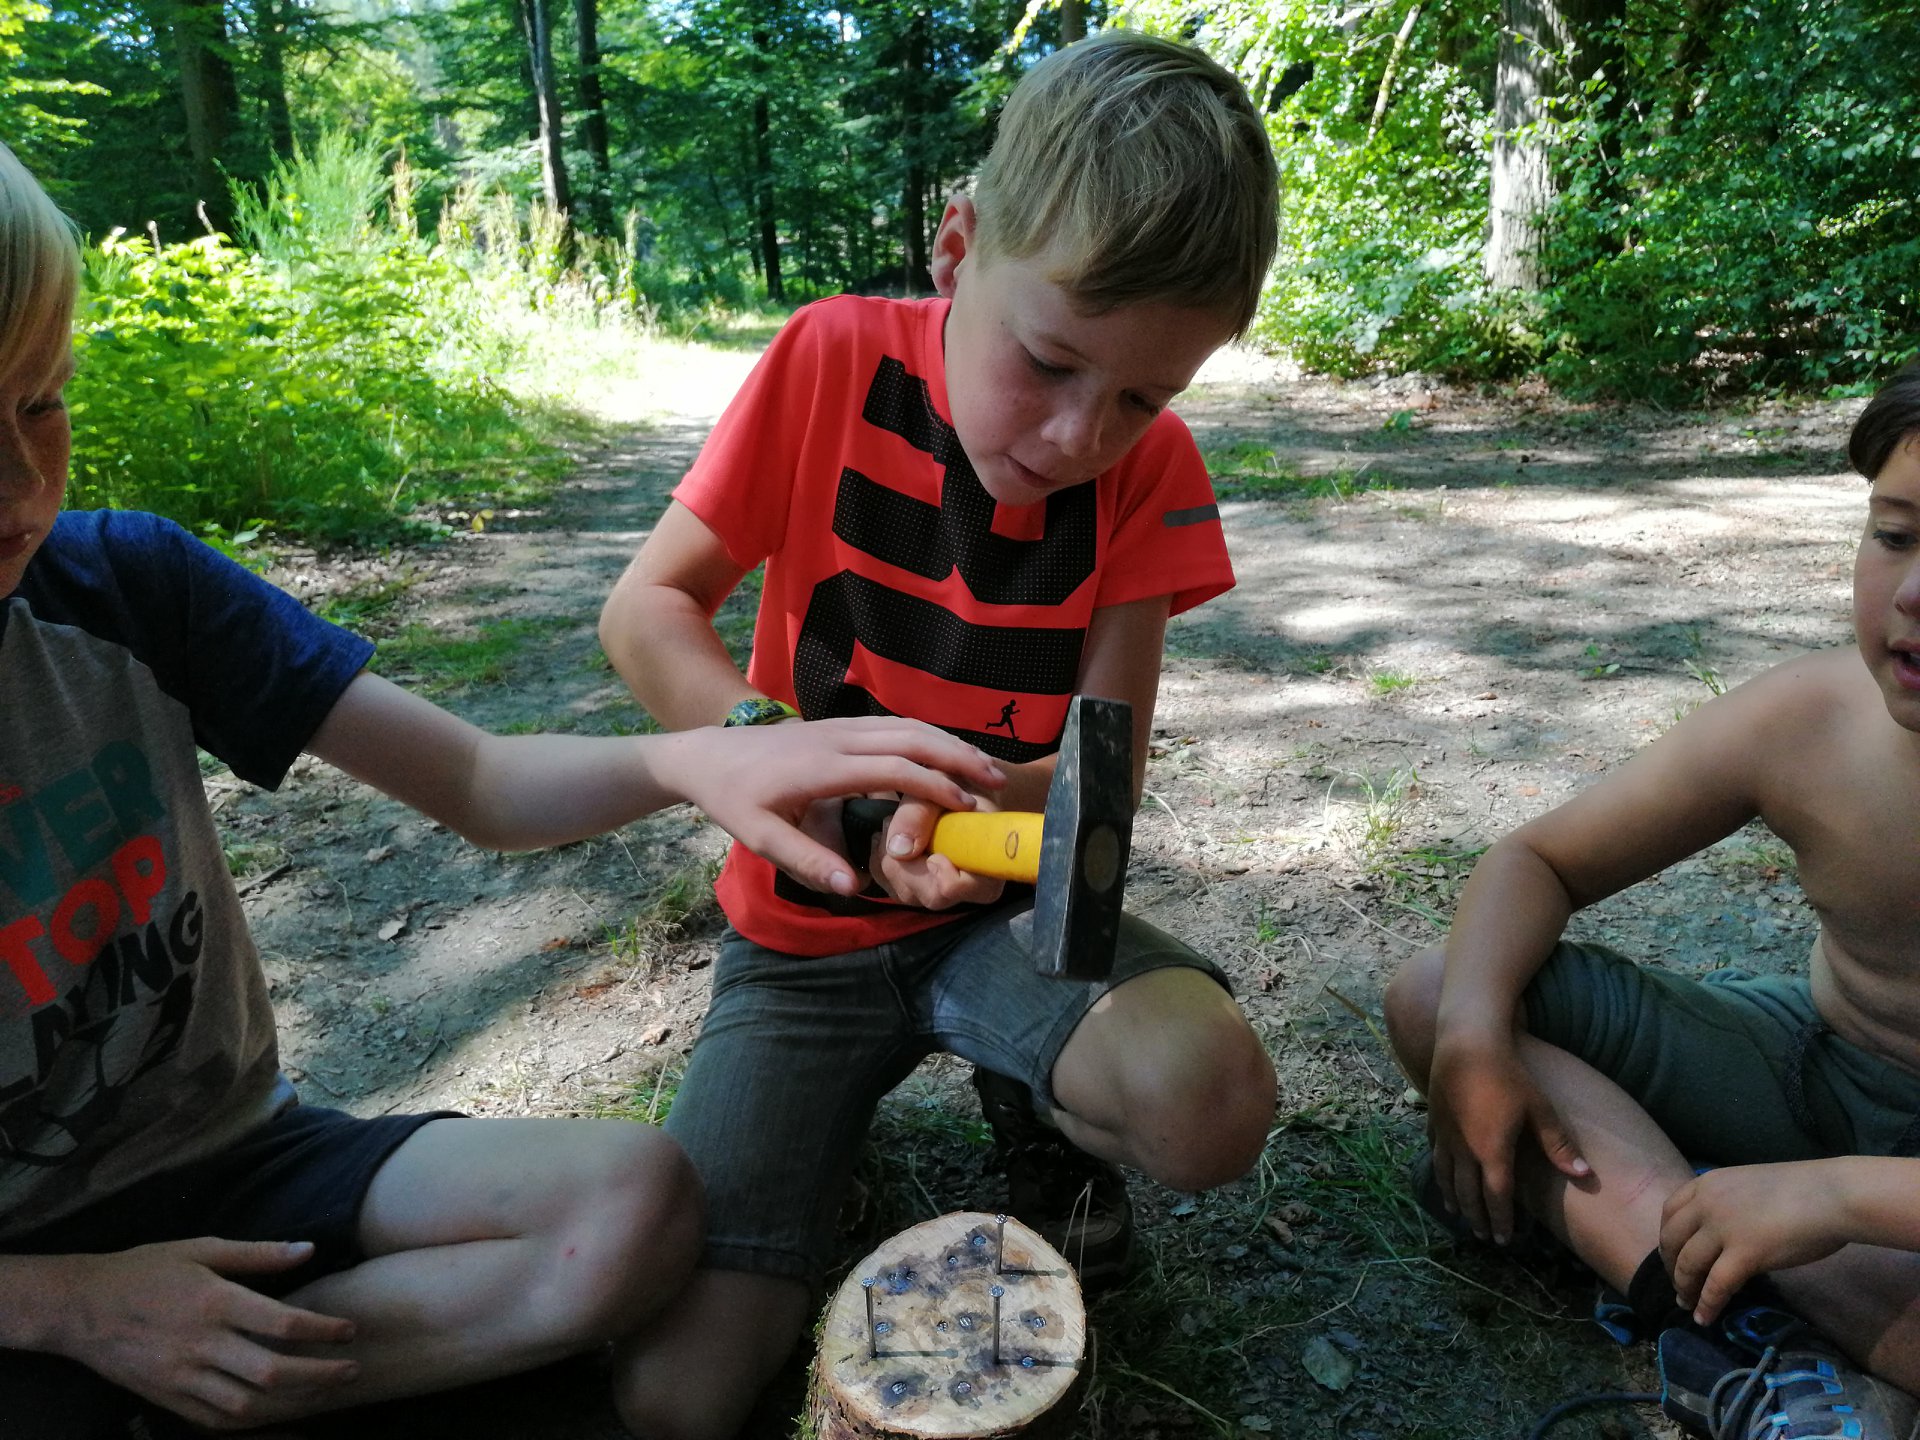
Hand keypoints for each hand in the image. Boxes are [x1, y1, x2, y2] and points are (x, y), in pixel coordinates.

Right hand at [47, 1239, 357, 1429]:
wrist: (79, 1308)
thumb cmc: (144, 1270)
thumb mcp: (201, 1248)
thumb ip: (258, 1253)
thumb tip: (309, 1249)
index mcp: (213, 1302)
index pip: (281, 1322)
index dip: (322, 1330)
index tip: (351, 1331)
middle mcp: (200, 1344)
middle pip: (271, 1371)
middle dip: (319, 1375)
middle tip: (352, 1371)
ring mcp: (181, 1376)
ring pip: (247, 1404)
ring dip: (292, 1403)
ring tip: (324, 1394)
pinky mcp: (166, 1398)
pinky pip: (216, 1419)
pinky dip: (252, 1421)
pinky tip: (278, 1413)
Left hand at [683, 717, 1003, 895]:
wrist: (706, 755)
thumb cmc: (734, 800)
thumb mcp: (761, 838)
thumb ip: (808, 862)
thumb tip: (856, 885)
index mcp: (823, 767)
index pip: (893, 769)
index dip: (933, 786)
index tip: (967, 806)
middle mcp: (838, 738)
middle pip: (911, 737)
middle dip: (958, 756)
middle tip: (997, 780)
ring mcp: (839, 726)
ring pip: (907, 725)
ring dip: (949, 742)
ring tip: (985, 766)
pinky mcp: (839, 725)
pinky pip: (894, 724)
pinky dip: (928, 735)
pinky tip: (948, 752)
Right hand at [1426, 1031, 1587, 1244]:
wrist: (1467, 1044)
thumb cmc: (1508, 1075)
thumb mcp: (1540, 1109)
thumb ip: (1558, 1145)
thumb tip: (1584, 1175)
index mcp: (1492, 1153)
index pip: (1496, 1198)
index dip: (1501, 1221)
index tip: (1504, 1240)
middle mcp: (1465, 1150)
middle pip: (1468, 1194)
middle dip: (1476, 1218)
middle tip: (1482, 1235)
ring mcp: (1445, 1135)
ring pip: (1446, 1177)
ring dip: (1453, 1199)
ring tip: (1457, 1213)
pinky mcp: (1434, 1120)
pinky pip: (1435, 1152)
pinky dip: (1439, 1170)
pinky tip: (1441, 1173)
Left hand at [1661, 1162, 1853, 1323]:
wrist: (1832, 1195)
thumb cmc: (1804, 1190)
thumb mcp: (1749, 1186)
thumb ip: (1729, 1204)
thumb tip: (1725, 1231)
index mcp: (1708, 1183)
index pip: (1670, 1212)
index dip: (1668, 1239)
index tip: (1672, 1256)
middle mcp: (1707, 1204)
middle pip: (1672, 1240)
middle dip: (1671, 1267)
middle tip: (1679, 1286)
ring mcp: (1723, 1229)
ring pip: (1688, 1264)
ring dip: (1685, 1289)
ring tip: (1688, 1305)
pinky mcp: (1744, 1254)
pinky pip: (1716, 1286)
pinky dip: (1707, 1305)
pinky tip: (1705, 1319)